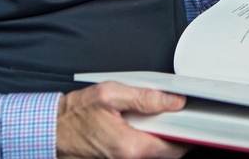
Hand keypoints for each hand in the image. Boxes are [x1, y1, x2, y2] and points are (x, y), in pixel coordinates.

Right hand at [57, 82, 189, 158]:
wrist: (52, 131)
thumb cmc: (75, 114)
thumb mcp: (110, 95)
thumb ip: (145, 97)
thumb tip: (173, 101)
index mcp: (131, 147)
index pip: (175, 147)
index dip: (189, 132)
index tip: (196, 119)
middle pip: (168, 152)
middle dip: (176, 133)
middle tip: (176, 112)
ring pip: (156, 153)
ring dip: (162, 136)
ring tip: (157, 115)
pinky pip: (142, 152)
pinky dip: (148, 140)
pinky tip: (142, 124)